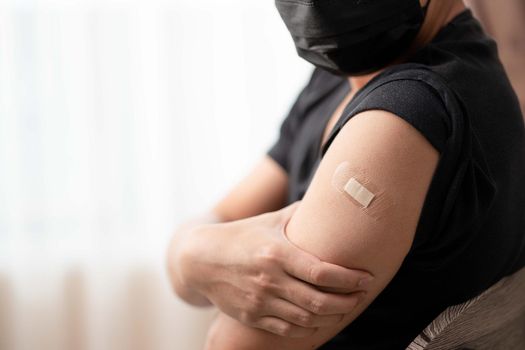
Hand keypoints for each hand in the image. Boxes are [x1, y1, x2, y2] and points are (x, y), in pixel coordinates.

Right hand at [176, 201, 373, 337]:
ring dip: (331, 316)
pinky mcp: (252, 316)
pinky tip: (319, 320)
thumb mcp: (269, 220)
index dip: (349, 279)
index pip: (322, 272)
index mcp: (277, 253)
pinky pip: (287, 330)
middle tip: (360, 295)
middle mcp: (269, 279)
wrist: (201, 259)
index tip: (366, 278)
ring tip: (344, 307)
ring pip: (306, 319)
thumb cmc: (241, 235)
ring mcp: (260, 301)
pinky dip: (308, 328)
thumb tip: (329, 200)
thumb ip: (299, 214)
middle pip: (319, 301)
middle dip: (347, 301)